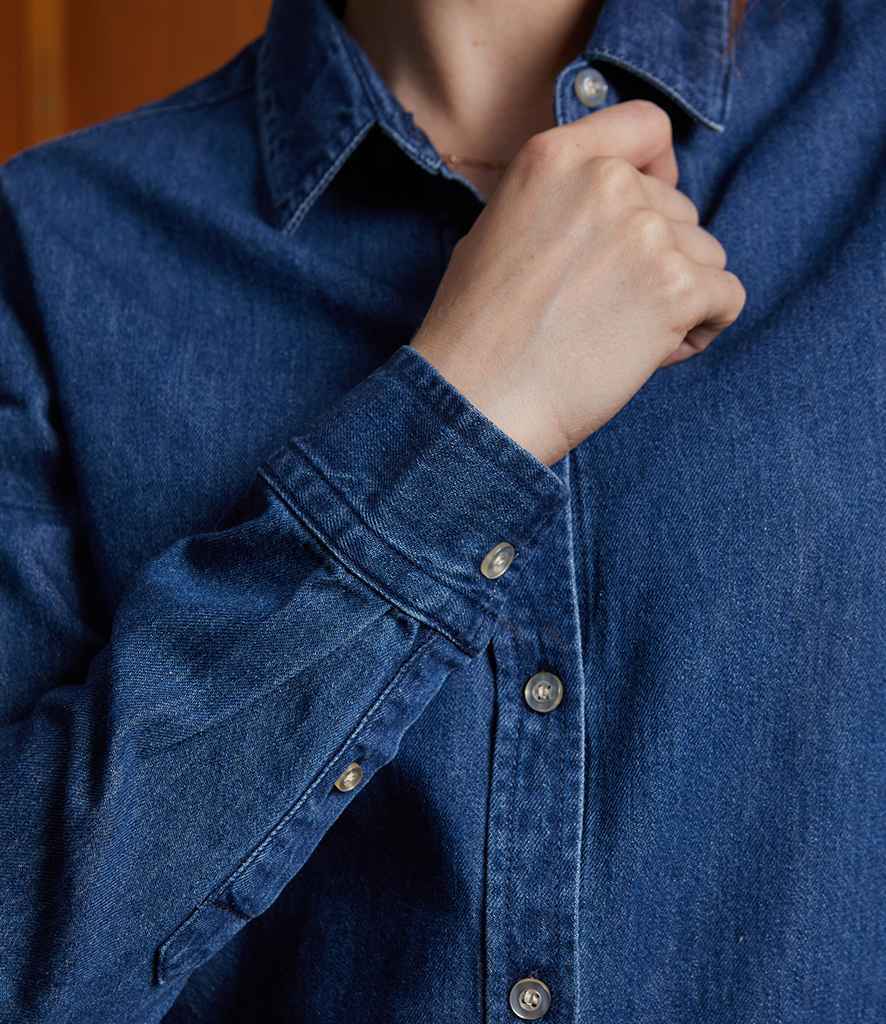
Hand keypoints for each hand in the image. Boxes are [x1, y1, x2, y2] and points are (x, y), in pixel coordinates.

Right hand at [410, 100, 746, 465]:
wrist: (478, 400)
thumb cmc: (477, 333)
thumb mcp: (497, 231)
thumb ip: (560, 202)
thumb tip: (615, 208)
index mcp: (555, 158)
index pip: (646, 126)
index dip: (660, 169)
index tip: (650, 210)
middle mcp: (606, 182)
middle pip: (679, 208)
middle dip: (659, 259)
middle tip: (608, 311)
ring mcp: (646, 233)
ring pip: (707, 255)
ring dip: (679, 297)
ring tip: (621, 339)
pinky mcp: (677, 287)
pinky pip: (728, 298)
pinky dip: (702, 330)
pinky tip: (652, 356)